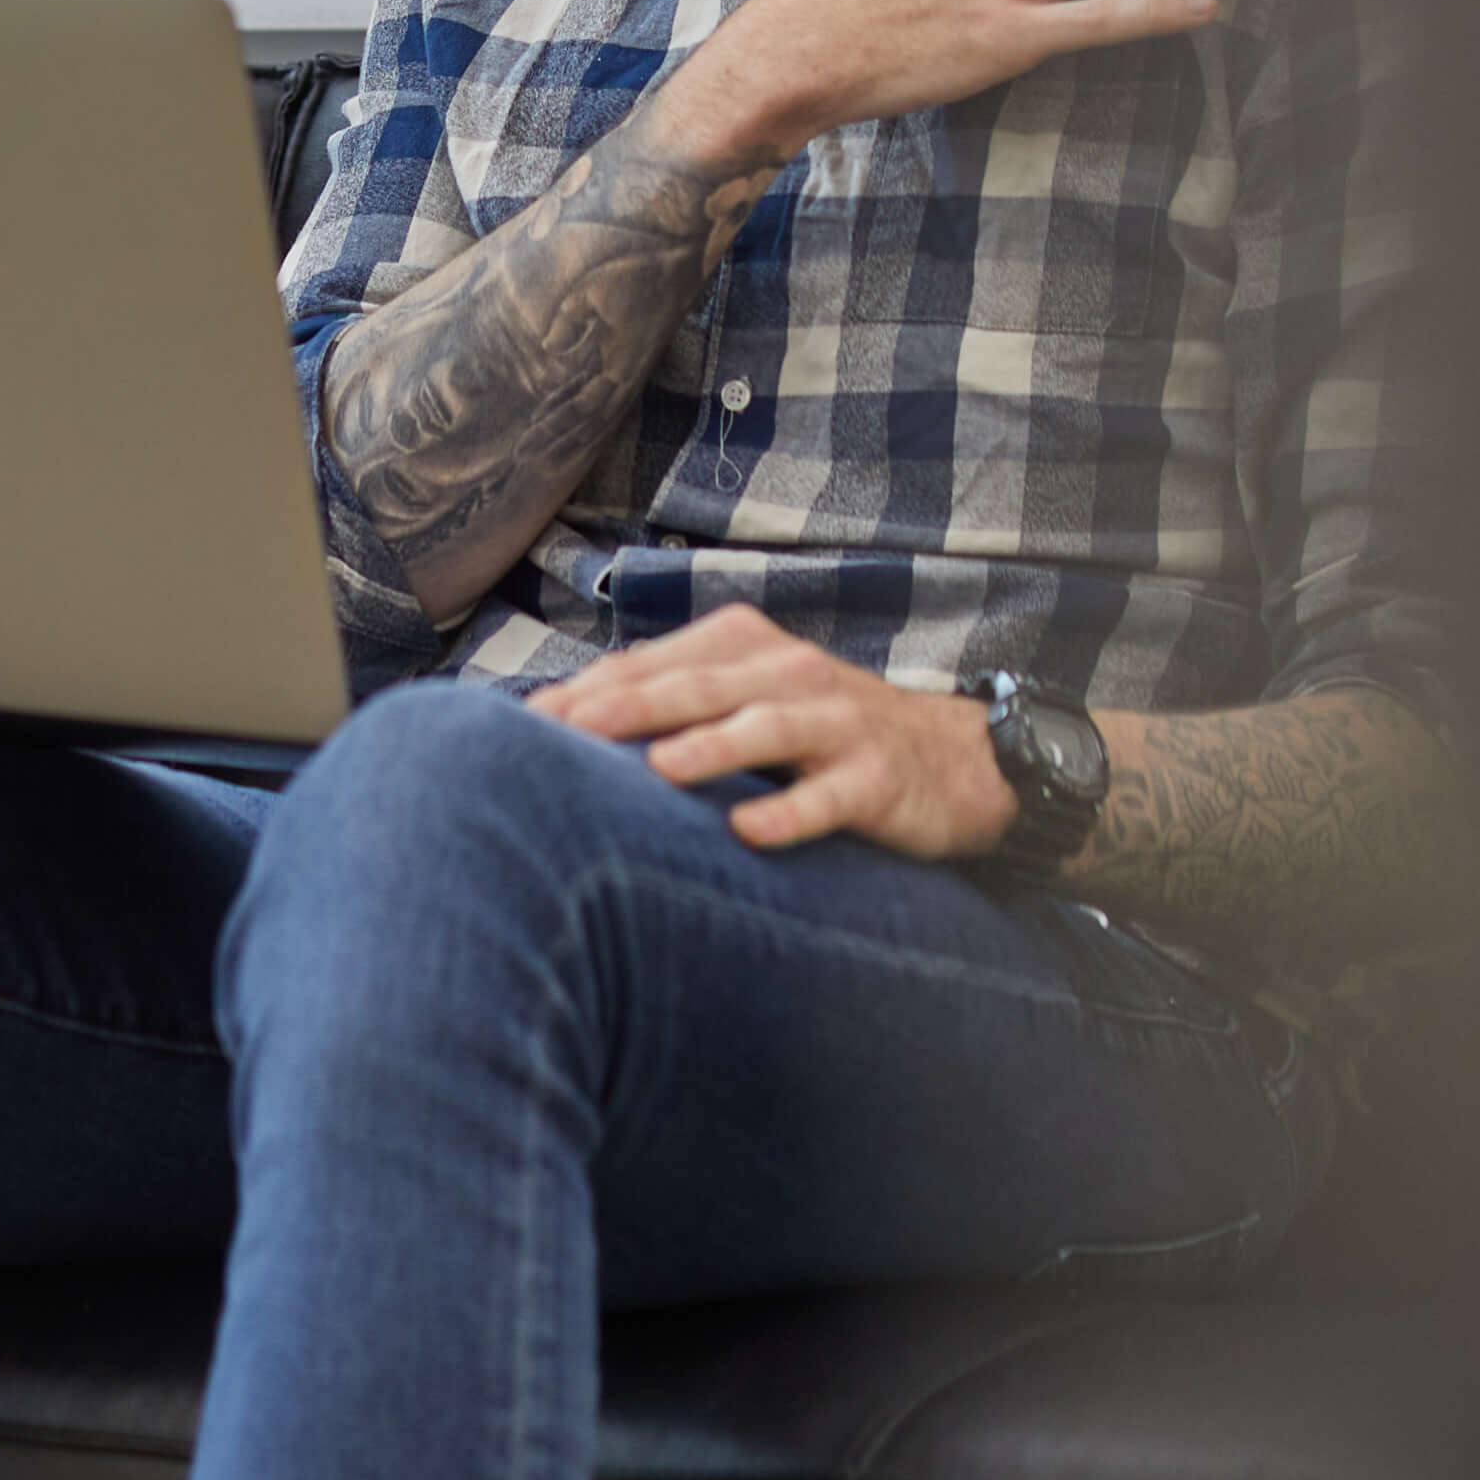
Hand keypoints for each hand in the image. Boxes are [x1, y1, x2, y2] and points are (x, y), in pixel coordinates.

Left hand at [528, 605, 1018, 860]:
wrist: (951, 760)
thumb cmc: (820, 733)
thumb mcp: (749, 698)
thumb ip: (671, 699)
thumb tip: (558, 721)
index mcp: (745, 647)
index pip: (654, 664)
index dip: (591, 692)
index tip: (528, 727)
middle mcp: (788, 674)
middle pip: (700, 688)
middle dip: (630, 709)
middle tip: (567, 736)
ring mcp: (836, 724)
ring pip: (766, 729)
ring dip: (713, 746)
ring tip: (661, 767)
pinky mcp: (875, 779)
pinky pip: (829, 797)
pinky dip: (790, 812)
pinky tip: (749, 832)